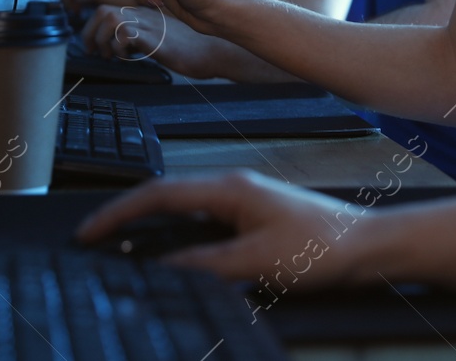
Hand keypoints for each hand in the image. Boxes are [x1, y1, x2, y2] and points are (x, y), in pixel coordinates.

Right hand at [77, 170, 380, 287]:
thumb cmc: (322, 247)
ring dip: (150, 225)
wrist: (366, 247)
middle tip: (94, 239)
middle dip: (125, 215)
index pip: (159, 193)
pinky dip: (176, 234)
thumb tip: (162, 268)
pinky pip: (201, 221)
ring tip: (120, 246)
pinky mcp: (252, 217)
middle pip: (165, 196)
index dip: (119, 212)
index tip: (90, 231)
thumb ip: (205, 265)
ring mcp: (242, 201)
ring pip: (182, 209)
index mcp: (229, 188)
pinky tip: (169, 253)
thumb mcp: (256, 264)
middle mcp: (232, 188)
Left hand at [78, 4, 231, 78]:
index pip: (107, 10)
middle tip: (93, 51)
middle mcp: (144, 15)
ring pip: (111, 20)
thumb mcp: (158, 39)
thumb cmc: (189, 48)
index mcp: (144, 14)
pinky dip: (119, 47)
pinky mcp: (155, 39)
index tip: (92, 45)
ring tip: (110, 55)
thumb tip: (120, 47)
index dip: (93, 26)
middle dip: (90, 33)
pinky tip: (128, 58)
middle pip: (103, 11)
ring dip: (103, 40)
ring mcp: (150, 25)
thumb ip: (140, 38)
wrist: (212, 51)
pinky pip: (126, 34)